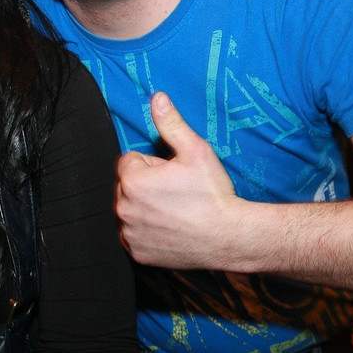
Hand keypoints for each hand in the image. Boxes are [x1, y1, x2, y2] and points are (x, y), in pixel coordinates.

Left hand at [115, 92, 239, 268]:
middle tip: (176, 192)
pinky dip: (147, 231)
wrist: (229, 237)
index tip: (173, 174)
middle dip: (147, 184)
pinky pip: (134, 234)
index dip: (154, 164)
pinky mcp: (137, 253)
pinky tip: (170, 228)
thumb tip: (157, 98)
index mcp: (132, 181)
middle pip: (128, 185)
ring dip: (145, 207)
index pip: (130, 160)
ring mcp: (129, 233)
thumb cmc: (213, 194)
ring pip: (130, 209)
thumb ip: (171, 123)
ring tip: (175, 210)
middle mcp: (123, 208)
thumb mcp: (196, 150)